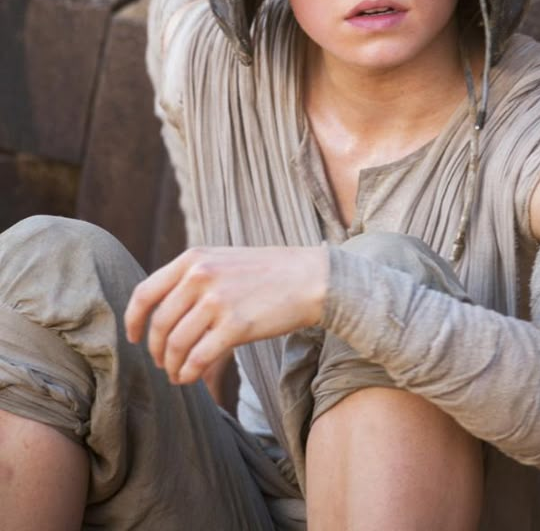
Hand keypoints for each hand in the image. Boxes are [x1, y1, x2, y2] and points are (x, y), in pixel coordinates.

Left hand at [124, 244, 328, 384]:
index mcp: (193, 258)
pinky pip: (198, 357)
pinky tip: (190, 377)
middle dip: (157, 350)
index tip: (134, 338)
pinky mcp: (236, 325)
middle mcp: (201, 276)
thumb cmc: (268, 273)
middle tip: (163, 363)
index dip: (133, 321)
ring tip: (177, 374)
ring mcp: (218, 300)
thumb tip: (161, 311)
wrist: (311, 278)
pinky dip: (189, 373)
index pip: (145, 293)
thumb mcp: (224, 260)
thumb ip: (193, 277)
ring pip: (177, 344)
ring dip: (172, 366)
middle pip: (160, 324)